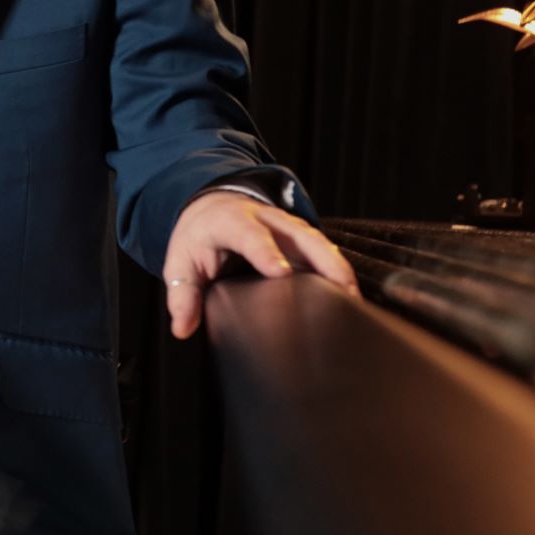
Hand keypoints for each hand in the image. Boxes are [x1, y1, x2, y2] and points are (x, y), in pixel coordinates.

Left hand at [163, 191, 359, 338]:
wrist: (214, 206)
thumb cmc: (199, 237)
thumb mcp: (180, 262)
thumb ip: (182, 294)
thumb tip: (182, 328)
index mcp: (231, 222)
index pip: (249, 235)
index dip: (265, 252)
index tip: (281, 272)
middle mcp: (266, 220)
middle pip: (300, 235)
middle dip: (322, 260)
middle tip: (340, 290)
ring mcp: (288, 228)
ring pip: (319, 243)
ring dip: (337, 268)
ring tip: (354, 299)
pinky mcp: (301, 239)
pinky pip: (324, 253)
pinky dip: (338, 272)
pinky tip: (351, 298)